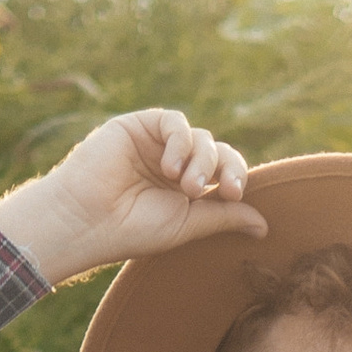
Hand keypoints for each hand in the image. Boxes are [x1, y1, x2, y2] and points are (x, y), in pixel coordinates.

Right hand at [0, 108, 266, 286]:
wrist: (87, 220)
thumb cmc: (132, 230)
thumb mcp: (187, 225)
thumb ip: (223, 216)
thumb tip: (264, 225)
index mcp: (187, 189)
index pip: (224, 172)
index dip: (236, 176)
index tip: (233, 194)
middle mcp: (174, 164)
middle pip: (217, 151)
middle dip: (222, 167)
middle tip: (216, 189)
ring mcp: (156, 144)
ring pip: (199, 136)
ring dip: (200, 159)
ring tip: (184, 184)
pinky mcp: (138, 126)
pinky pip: (174, 121)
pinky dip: (180, 140)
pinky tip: (170, 167)